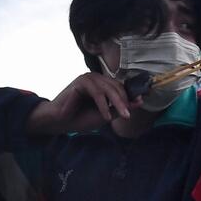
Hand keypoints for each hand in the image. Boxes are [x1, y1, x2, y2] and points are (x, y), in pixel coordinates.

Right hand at [26, 73, 142, 135]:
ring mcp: (88, 78)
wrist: (60, 122)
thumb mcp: (106, 115)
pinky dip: (103, 105)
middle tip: (129, 115)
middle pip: (117, 87)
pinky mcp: (80, 82)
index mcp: (102, 84)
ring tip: (123, 116)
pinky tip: (106, 117)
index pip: (121, 87)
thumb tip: (140, 101)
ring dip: (117, 103)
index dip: (130, 96)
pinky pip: (97, 93)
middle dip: (125, 101)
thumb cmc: (81, 118)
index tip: (140, 103)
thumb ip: (120, 108)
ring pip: (109, 89)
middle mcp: (96, 78)